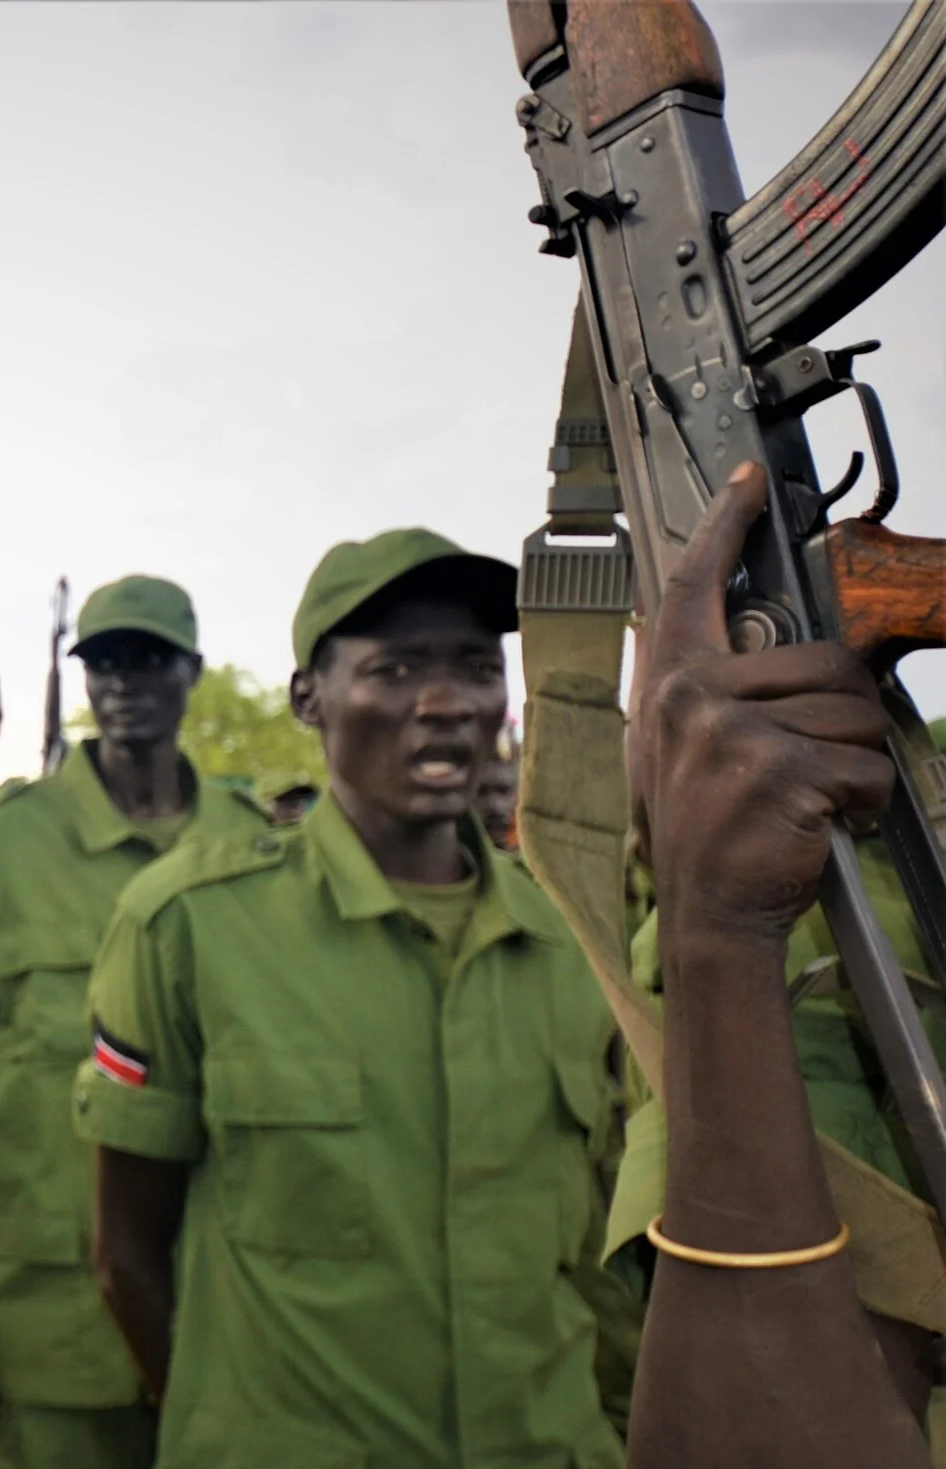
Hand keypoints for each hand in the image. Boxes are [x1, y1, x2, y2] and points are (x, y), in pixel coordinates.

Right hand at [631, 462, 894, 945]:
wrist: (708, 916)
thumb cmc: (706, 836)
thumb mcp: (685, 752)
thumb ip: (714, 696)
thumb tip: (778, 653)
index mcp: (670, 687)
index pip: (694, 590)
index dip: (723, 528)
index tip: (746, 483)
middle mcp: (691, 699)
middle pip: (827, 661)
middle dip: (848, 714)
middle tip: (816, 761)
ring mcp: (732, 733)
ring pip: (857, 712)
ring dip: (858, 763)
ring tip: (814, 799)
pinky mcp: (778, 768)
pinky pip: (866, 764)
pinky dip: (866, 803)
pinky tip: (827, 823)